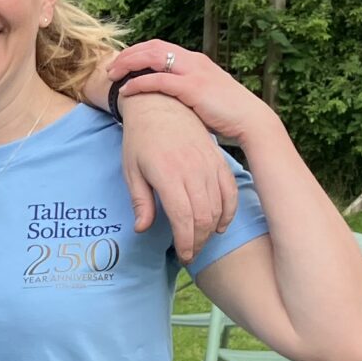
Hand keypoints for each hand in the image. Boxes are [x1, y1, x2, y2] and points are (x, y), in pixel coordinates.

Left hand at [107, 44, 247, 259]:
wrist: (160, 105)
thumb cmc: (140, 140)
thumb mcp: (131, 170)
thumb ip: (140, 201)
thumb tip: (142, 229)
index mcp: (167, 173)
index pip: (182, 217)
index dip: (185, 241)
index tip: (183, 255)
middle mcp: (192, 169)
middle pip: (203, 216)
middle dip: (199, 241)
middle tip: (191, 254)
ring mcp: (208, 164)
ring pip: (218, 206)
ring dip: (211, 230)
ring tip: (200, 241)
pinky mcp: (218, 160)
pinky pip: (230, 190)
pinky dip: (228, 211)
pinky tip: (220, 225)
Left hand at [110, 39, 284, 150]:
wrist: (250, 120)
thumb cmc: (227, 113)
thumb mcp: (205, 95)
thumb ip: (187, 90)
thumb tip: (168, 98)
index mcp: (196, 60)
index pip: (161, 46)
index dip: (138, 51)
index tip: (122, 61)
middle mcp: (194, 61)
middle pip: (152, 47)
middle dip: (128, 54)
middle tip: (110, 67)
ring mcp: (194, 72)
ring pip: (152, 58)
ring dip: (128, 65)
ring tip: (112, 75)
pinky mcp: (192, 88)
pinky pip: (158, 80)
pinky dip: (138, 83)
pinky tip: (125, 91)